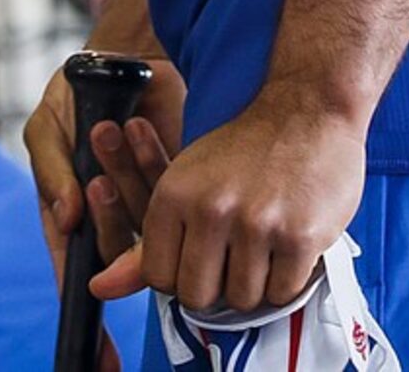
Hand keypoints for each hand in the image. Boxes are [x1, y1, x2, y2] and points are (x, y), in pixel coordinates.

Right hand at [23, 53, 186, 371]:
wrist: (126, 55)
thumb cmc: (77, 93)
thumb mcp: (48, 125)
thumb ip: (50, 168)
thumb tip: (66, 216)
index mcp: (71, 213)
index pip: (78, 275)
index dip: (90, 319)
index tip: (102, 355)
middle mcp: (110, 218)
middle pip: (113, 248)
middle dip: (106, 213)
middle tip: (96, 177)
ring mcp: (147, 203)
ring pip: (144, 220)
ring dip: (128, 178)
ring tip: (113, 130)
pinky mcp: (179, 183)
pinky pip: (171, 191)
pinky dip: (153, 161)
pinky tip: (137, 126)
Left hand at [89, 81, 365, 315]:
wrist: (309, 110)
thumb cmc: (245, 151)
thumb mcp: (186, 183)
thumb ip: (145, 243)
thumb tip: (99, 289)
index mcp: (174, 194)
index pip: (158, 277)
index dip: (179, 274)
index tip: (197, 253)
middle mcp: (210, 210)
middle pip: (198, 296)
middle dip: (216, 285)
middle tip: (234, 252)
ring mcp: (256, 225)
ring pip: (243, 300)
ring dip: (255, 281)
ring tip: (264, 240)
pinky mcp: (299, 238)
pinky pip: (283, 294)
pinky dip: (287, 279)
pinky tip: (288, 241)